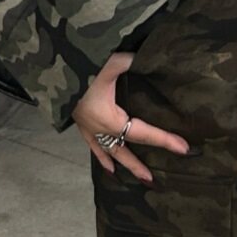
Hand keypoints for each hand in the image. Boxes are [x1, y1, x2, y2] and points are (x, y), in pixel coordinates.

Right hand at [72, 51, 190, 182]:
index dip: (163, 140)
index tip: (183, 148)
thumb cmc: (81, 68)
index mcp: (109, 118)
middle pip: (125, 150)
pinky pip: (93, 145)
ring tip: (141, 177)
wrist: (53, 71)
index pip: (142, 132)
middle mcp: (99, 128)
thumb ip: (132, 61)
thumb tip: (153, 57)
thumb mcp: (110, 62)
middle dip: (139, 165)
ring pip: (110, 151)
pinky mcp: (80, 123)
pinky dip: (102, 156)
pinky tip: (109, 168)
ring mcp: (88, 128)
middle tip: (155, 179)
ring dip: (125, 162)